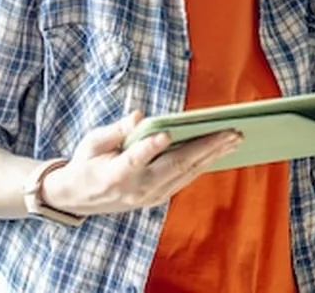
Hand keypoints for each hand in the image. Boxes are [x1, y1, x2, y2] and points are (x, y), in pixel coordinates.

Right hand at [42, 111, 242, 215]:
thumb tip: (139, 116)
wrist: (79, 198)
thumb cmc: (87, 163)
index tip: (166, 134)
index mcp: (114, 174)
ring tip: (235, 138)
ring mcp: (149, 196)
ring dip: (213, 155)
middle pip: (175, 166)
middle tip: (231, 132)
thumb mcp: (91, 142)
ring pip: (186, 173)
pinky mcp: (157, 197)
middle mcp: (137, 188)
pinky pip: (185, 178)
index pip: (135, 160)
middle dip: (205, 147)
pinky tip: (221, 150)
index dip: (150, 147)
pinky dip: (204, 163)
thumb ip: (115, 130)